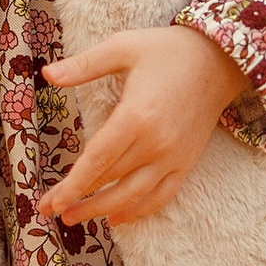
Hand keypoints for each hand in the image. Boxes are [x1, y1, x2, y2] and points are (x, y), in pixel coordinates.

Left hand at [38, 26, 250, 226]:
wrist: (218, 60)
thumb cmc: (166, 50)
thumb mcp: (123, 47)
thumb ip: (84, 64)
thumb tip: (47, 74)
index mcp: (136, 116)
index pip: (98, 160)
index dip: (73, 184)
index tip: (52, 201)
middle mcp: (155, 143)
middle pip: (110, 180)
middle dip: (77, 198)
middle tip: (50, 209)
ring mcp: (173, 157)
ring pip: (133, 196)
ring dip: (102, 210)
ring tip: (75, 218)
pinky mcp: (186, 163)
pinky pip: (161, 196)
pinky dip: (138, 211)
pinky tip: (117, 217)